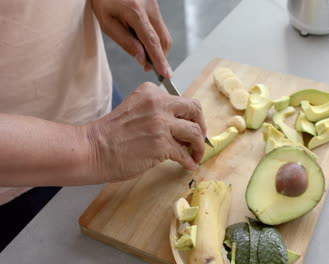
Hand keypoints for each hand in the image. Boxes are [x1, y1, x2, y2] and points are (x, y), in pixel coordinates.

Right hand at [85, 82, 205, 181]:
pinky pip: (184, 154)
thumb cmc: (111, 135)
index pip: (182, 101)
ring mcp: (161, 124)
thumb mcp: (136, 111)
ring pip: (195, 132)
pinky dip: (190, 161)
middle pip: (195, 110)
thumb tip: (183, 130)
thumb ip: (158, 113)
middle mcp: (159, 104)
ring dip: (199, 147)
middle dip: (202, 126)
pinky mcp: (162, 145)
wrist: (93, 149)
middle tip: (200, 139)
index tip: (193, 127)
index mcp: (152, 93)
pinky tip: (189, 165)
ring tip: (196, 156)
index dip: (191, 116)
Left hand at [91, 0, 172, 77]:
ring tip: (142, 53)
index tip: (166, 74)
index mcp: (135, 12)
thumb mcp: (107, 23)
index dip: (160, 59)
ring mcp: (154, 5)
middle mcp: (149, 7)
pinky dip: (154, 38)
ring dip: (157, 48)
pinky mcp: (155, 5)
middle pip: (163, 39)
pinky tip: (141, 39)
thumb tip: (142, 59)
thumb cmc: (103, 1)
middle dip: (160, 56)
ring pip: (164, 34)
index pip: (152, 41)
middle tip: (148, 67)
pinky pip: (159, 26)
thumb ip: (126, 42)